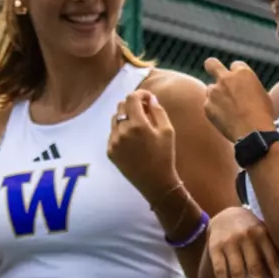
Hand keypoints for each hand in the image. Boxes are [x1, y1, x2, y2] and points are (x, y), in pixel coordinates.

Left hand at [107, 89, 181, 203]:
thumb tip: (150, 98)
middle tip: (144, 112)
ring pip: (115, 119)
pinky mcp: (110, 151)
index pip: (132, 98)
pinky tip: (132, 140)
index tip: (147, 98)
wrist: (155, 183)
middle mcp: (122, 131)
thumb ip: (158, 111)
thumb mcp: (168, 131)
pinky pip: (112, 133)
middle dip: (133, 105)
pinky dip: (121, 131)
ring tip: (138, 127)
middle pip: (121, 106)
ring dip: (125, 117)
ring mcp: (114, 142)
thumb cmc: (165, 156)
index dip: (140, 94)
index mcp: (138, 125)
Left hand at [202, 58, 275, 142]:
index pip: (235, 65)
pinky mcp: (207, 106)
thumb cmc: (263, 116)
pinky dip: (214, 111)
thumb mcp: (262, 95)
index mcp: (243, 73)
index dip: (237, 74)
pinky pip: (208, 106)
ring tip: (227, 111)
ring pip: (210, 89)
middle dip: (212, 67)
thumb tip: (244, 90)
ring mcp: (214, 92)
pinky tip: (225, 120)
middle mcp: (226, 79)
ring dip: (216, 96)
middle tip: (213, 73)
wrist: (253, 133)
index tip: (238, 82)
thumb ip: (248, 87)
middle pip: (211, 64)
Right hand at [206, 207, 278, 277]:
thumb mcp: (264, 235)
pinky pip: (219, 269)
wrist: (225, 213)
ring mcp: (229, 242)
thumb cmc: (251, 230)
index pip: (273, 259)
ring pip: (236, 272)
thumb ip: (271, 254)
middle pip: (255, 268)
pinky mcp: (214, 247)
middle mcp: (246, 237)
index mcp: (263, 233)